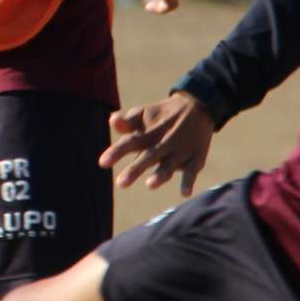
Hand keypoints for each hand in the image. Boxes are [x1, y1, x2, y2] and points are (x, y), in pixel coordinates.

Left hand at [100, 91, 214, 195]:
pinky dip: (189, 181)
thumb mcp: (144, 114)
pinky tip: (184, 194)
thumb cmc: (161, 116)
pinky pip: (192, 170)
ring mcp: (181, 150)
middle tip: (121, 183)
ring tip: (150, 184)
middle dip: (136, 169)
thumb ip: (127, 123)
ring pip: (170, 165)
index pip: (130, 142)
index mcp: (148, 133)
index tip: (102, 163)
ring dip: (161, 175)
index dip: (117, 152)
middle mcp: (164, 142)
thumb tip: (112, 120)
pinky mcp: (196, 157)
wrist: (197, 107)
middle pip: (149, 156)